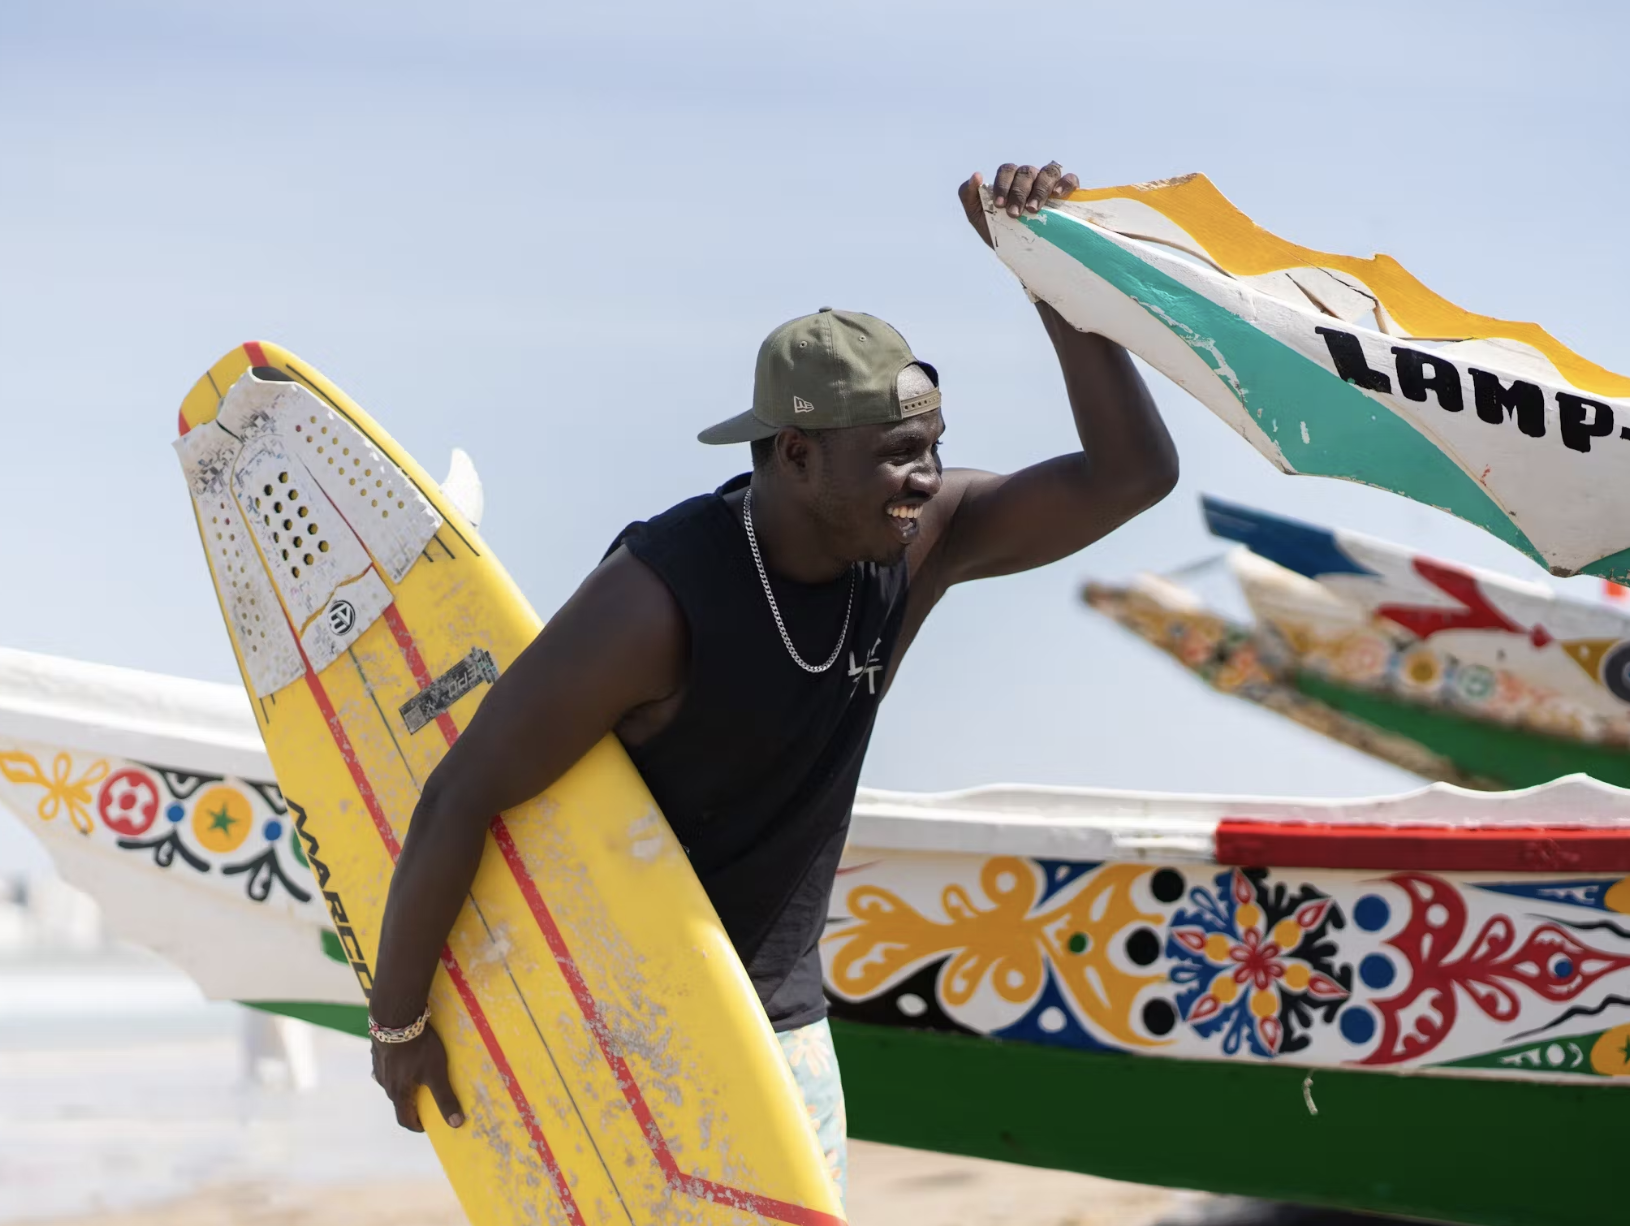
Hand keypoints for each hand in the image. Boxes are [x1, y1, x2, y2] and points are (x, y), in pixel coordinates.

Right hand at [372, 1023, 463, 1132]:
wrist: (395, 1018)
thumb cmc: (418, 1048)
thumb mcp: (436, 1073)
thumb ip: (445, 1098)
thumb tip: (456, 1123)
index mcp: (399, 1093)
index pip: (404, 1119)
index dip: (416, 1125)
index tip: (427, 1126)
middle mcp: (385, 1084)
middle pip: (399, 1100)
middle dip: (412, 1104)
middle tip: (427, 1100)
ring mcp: (379, 1067)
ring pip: (392, 1083)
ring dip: (404, 1085)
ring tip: (419, 1077)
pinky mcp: (378, 1052)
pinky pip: (388, 1067)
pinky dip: (398, 1069)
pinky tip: (407, 1058)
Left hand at [958, 161, 1080, 248]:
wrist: (1018, 252)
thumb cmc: (997, 230)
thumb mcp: (977, 216)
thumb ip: (968, 195)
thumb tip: (976, 175)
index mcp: (1010, 178)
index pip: (1007, 170)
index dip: (1003, 185)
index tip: (999, 206)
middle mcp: (1030, 176)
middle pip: (1026, 172)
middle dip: (1018, 193)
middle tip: (1014, 214)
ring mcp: (1049, 182)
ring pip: (1048, 172)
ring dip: (1040, 189)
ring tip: (1033, 210)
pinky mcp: (1067, 192)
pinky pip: (1070, 179)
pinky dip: (1064, 183)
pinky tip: (1057, 195)